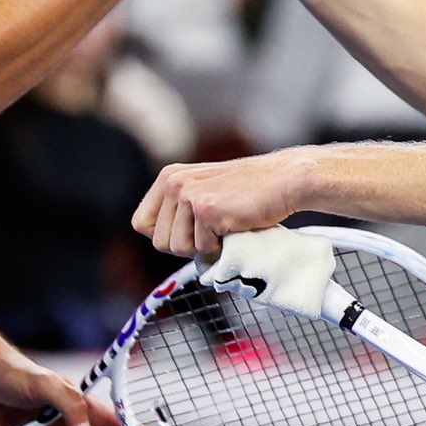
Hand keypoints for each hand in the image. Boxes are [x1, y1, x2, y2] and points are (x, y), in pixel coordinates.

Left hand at [132, 151, 310, 257]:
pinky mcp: (205, 209)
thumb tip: (159, 242)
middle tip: (214, 228)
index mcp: (168, 177)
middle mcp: (173, 182)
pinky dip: (220, 246)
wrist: (283, 181)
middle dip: (187, 245)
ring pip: (178, 248)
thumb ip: (178, 209)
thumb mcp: (203, 190)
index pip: (142, 224)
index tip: (191, 231)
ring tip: (225, 224)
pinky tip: (235, 224)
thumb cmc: (248, 193)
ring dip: (204, 246)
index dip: (166, 236)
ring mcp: (188, 195)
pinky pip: (202, 249)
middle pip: (160, 242)